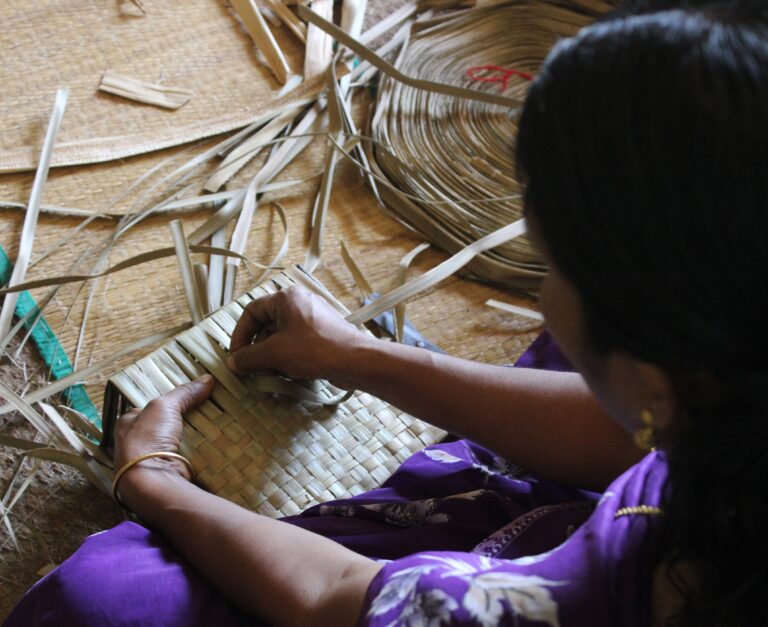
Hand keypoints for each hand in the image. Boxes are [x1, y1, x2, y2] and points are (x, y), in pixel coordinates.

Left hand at [113, 376, 213, 497]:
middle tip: (204, 410)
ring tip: (212, 426)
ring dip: (190, 437)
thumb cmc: (148, 438)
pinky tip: (209, 446)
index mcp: (127, 424)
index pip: (148, 408)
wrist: (151, 480)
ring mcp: (148, 461)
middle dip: (181, 420)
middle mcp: (134, 442)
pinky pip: (182, 458)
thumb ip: (184, 393)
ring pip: (173, 442)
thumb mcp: (165, 406)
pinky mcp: (164, 474)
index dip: (167, 402)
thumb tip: (208, 379)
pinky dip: (195, 453)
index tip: (188, 397)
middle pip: (162, 426)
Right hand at [226, 286, 368, 385]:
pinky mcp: (323, 334)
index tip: (237, 356)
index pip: (251, 311)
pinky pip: (298, 343)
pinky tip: (289, 373)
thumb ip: (249, 357)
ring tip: (271, 374)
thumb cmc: (314, 350)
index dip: (240, 335)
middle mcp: (300, 303)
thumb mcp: (274, 353)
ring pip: (282, 336)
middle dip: (257, 349)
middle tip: (252, 369)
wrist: (354, 360)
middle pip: (267, 325)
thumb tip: (233, 363)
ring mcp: (314, 318)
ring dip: (272, 356)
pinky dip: (289, 357)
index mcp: (286, 298)